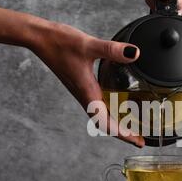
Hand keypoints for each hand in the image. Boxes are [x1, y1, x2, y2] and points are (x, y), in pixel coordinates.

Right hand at [34, 21, 144, 146]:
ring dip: (117, 124)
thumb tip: (134, 53)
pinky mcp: (82, 85)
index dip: (122, 134)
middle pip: (105, 124)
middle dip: (123, 134)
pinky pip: (98, 104)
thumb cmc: (60, 43)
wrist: (41, 38)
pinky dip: (110, 109)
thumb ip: (112, 50)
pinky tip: (119, 102)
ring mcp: (83, 91)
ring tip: (133, 126)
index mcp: (87, 93)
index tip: (137, 142)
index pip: (105, 123)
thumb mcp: (88, 45)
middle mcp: (85, 96)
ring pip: (101, 115)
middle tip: (140, 140)